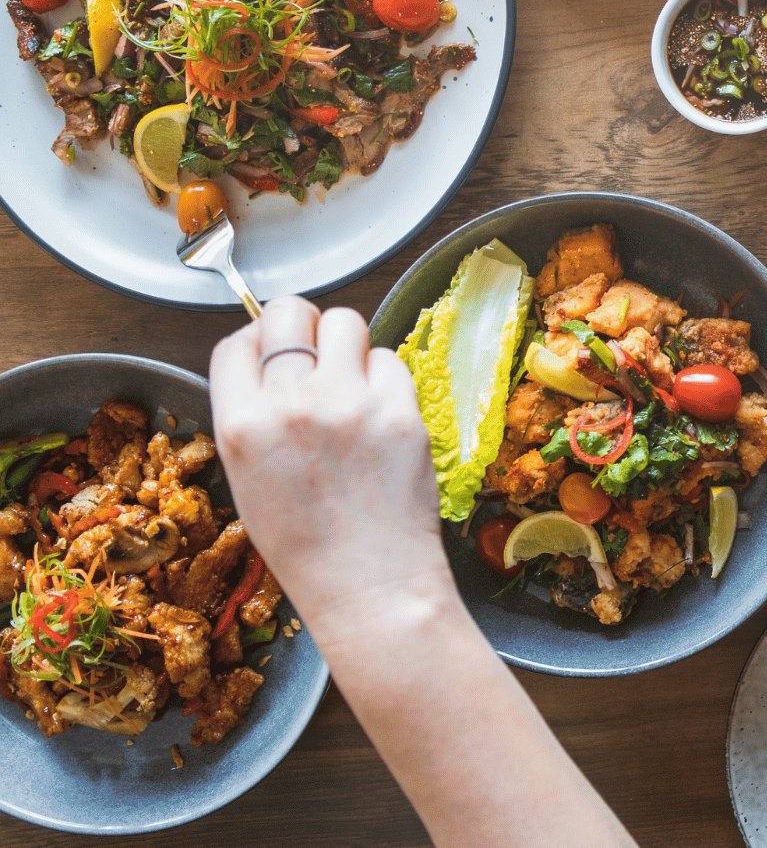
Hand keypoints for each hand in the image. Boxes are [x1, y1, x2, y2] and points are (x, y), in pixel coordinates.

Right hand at [208, 296, 449, 629]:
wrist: (369, 585)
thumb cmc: (307, 544)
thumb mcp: (248, 480)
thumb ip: (254, 417)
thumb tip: (274, 366)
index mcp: (240, 425)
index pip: (236, 342)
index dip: (256, 340)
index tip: (272, 351)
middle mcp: (290, 404)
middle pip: (291, 312)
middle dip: (302, 325)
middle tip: (317, 353)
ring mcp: (349, 403)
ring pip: (347, 323)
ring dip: (348, 344)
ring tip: (351, 382)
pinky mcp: (400, 409)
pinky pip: (389, 360)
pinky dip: (384, 378)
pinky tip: (380, 413)